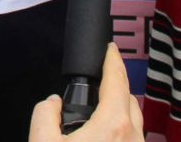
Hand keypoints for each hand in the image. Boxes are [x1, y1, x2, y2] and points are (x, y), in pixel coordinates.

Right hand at [28, 43, 142, 140]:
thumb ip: (45, 112)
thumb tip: (53, 104)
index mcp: (112, 127)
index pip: (117, 81)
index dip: (113, 59)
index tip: (110, 48)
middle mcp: (133, 140)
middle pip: (130, 100)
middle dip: (117, 84)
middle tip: (102, 77)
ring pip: (135, 123)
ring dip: (120, 109)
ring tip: (100, 108)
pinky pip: (133, 140)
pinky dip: (122, 130)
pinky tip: (103, 136)